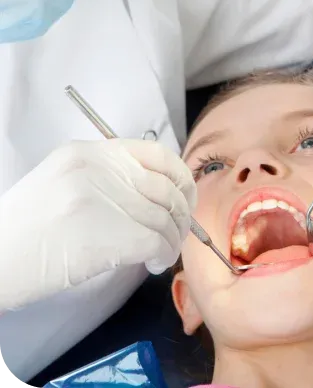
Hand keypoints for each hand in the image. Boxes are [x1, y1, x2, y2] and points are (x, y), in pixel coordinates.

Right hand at [0, 139, 195, 311]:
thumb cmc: (26, 228)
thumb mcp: (62, 182)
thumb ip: (105, 178)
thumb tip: (155, 195)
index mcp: (88, 151)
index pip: (155, 153)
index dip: (180, 175)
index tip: (184, 196)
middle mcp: (98, 168)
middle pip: (165, 188)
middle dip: (181, 214)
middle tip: (177, 232)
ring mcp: (101, 198)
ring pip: (164, 217)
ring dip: (172, 240)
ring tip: (162, 254)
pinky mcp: (107, 232)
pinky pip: (156, 241)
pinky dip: (164, 255)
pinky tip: (154, 264)